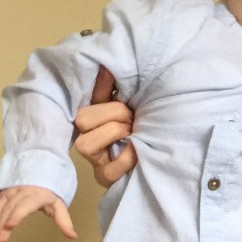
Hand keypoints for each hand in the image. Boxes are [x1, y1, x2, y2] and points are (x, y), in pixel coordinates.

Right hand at [0, 185, 76, 241]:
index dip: (16, 215)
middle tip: (0, 239)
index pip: (24, 206)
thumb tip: (73, 236)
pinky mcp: (2, 193)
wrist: (39, 167)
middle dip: (3, 223)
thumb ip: (64, 221)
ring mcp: (10, 192)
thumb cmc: (49, 190)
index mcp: (36, 195)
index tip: (10, 226)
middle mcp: (20, 192)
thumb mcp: (58, 204)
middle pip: (10, 208)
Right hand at [74, 66, 136, 186]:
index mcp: (94, 114)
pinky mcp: (105, 177)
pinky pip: (109, 169)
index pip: (90, 96)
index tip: (109, 69)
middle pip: (82, 119)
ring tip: (133, 133)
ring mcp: (95, 159)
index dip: (99, 85)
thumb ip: (118, 90)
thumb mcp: (134, 107)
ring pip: (86, 144)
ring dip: (114, 132)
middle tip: (132, 118)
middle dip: (113, 113)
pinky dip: (125, 158)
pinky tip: (136, 150)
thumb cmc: (145, 130)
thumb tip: (109, 64)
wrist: (158, 163)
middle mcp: (87, 135)